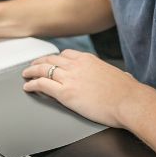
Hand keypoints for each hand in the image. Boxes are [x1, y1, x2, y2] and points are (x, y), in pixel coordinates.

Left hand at [22, 50, 138, 127]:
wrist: (130, 102)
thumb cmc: (129, 93)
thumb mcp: (122, 77)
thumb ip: (119, 75)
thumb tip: (125, 77)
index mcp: (88, 60)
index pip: (66, 54)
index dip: (55, 58)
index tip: (50, 60)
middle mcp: (76, 65)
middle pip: (51, 59)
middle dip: (40, 62)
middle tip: (32, 65)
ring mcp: (70, 78)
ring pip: (43, 69)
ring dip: (32, 71)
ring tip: (26, 74)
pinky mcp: (66, 93)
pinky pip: (43, 85)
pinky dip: (32, 84)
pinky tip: (27, 86)